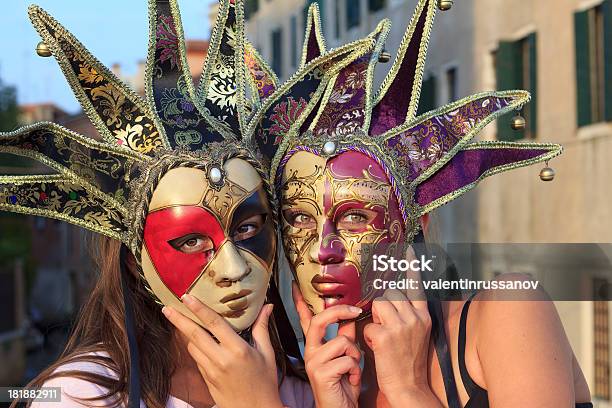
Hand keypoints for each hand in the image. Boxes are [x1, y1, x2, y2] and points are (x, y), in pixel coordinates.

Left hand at [163, 295, 282, 407]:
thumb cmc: (265, 383)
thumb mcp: (267, 354)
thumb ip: (261, 328)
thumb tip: (267, 307)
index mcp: (237, 350)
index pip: (214, 324)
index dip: (199, 309)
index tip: (187, 297)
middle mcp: (221, 359)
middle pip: (194, 335)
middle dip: (178, 320)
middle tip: (166, 308)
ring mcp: (211, 371)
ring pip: (192, 347)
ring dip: (185, 334)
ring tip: (179, 320)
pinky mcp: (206, 380)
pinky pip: (196, 359)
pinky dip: (194, 347)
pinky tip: (195, 341)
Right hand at [293, 282, 361, 407]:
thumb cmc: (343, 386)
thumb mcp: (346, 357)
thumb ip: (345, 337)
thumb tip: (350, 317)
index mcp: (315, 345)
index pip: (306, 318)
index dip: (301, 301)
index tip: (296, 285)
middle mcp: (310, 351)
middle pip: (320, 320)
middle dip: (340, 311)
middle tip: (355, 311)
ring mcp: (313, 362)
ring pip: (342, 342)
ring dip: (355, 355)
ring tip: (353, 369)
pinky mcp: (320, 374)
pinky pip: (346, 360)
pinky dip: (355, 370)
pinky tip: (350, 380)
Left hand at [363, 247, 436, 406]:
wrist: (409, 386)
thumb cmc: (408, 360)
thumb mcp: (416, 333)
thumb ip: (407, 314)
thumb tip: (392, 298)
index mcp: (423, 316)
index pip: (416, 286)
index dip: (411, 268)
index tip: (409, 251)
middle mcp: (415, 318)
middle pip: (390, 293)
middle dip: (382, 305)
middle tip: (385, 324)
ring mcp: (401, 326)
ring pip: (379, 304)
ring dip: (375, 318)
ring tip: (382, 335)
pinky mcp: (386, 336)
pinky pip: (369, 324)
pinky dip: (369, 336)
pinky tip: (377, 347)